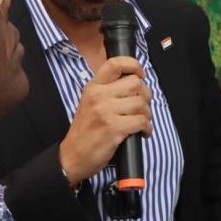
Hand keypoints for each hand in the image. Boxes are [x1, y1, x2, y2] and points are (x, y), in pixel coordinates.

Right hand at [58, 56, 152, 186]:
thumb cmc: (85, 131)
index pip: (115, 63)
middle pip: (135, 83)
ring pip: (141, 103)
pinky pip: (141, 121)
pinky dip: (147, 128)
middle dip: (145, 95)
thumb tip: (135, 84)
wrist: (72, 156)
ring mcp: (106, 111)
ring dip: (147, 114)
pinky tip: (142, 133)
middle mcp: (99, 95)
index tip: (141, 74)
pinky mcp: (113, 128)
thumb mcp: (90, 103)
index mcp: (93, 87)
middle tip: (142, 107)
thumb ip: (107, 91)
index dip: (134, 64)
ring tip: (141, 122)